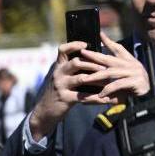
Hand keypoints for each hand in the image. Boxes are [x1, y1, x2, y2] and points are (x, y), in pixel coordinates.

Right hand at [29, 33, 148, 141]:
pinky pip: (84, 96)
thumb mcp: (60, 77)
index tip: (86, 45)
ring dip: (98, 79)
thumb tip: (92, 59)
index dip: (74, 45)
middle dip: (93, 64)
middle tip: (105, 66)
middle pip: (76, 62)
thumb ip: (71, 68)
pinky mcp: (65, 98)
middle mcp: (58, 74)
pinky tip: (108, 99)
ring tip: (110, 81)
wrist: (44, 111)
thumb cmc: (58, 91)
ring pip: (82, 78)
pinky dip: (98, 98)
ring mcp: (61, 86)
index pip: (63, 50)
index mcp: (58, 66)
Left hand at [77, 32, 150, 100]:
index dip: (108, 41)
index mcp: (129, 61)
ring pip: (110, 72)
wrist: (151, 97)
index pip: (118, 48)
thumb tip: (100, 62)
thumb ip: (114, 68)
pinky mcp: (136, 82)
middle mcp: (131, 64)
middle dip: (94, 55)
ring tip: (84, 79)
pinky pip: (118, 85)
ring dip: (95, 76)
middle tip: (82, 53)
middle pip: (109, 59)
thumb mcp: (125, 75)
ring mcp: (134, 72)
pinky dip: (108, 89)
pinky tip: (100, 95)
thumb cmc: (135, 87)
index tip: (99, 34)